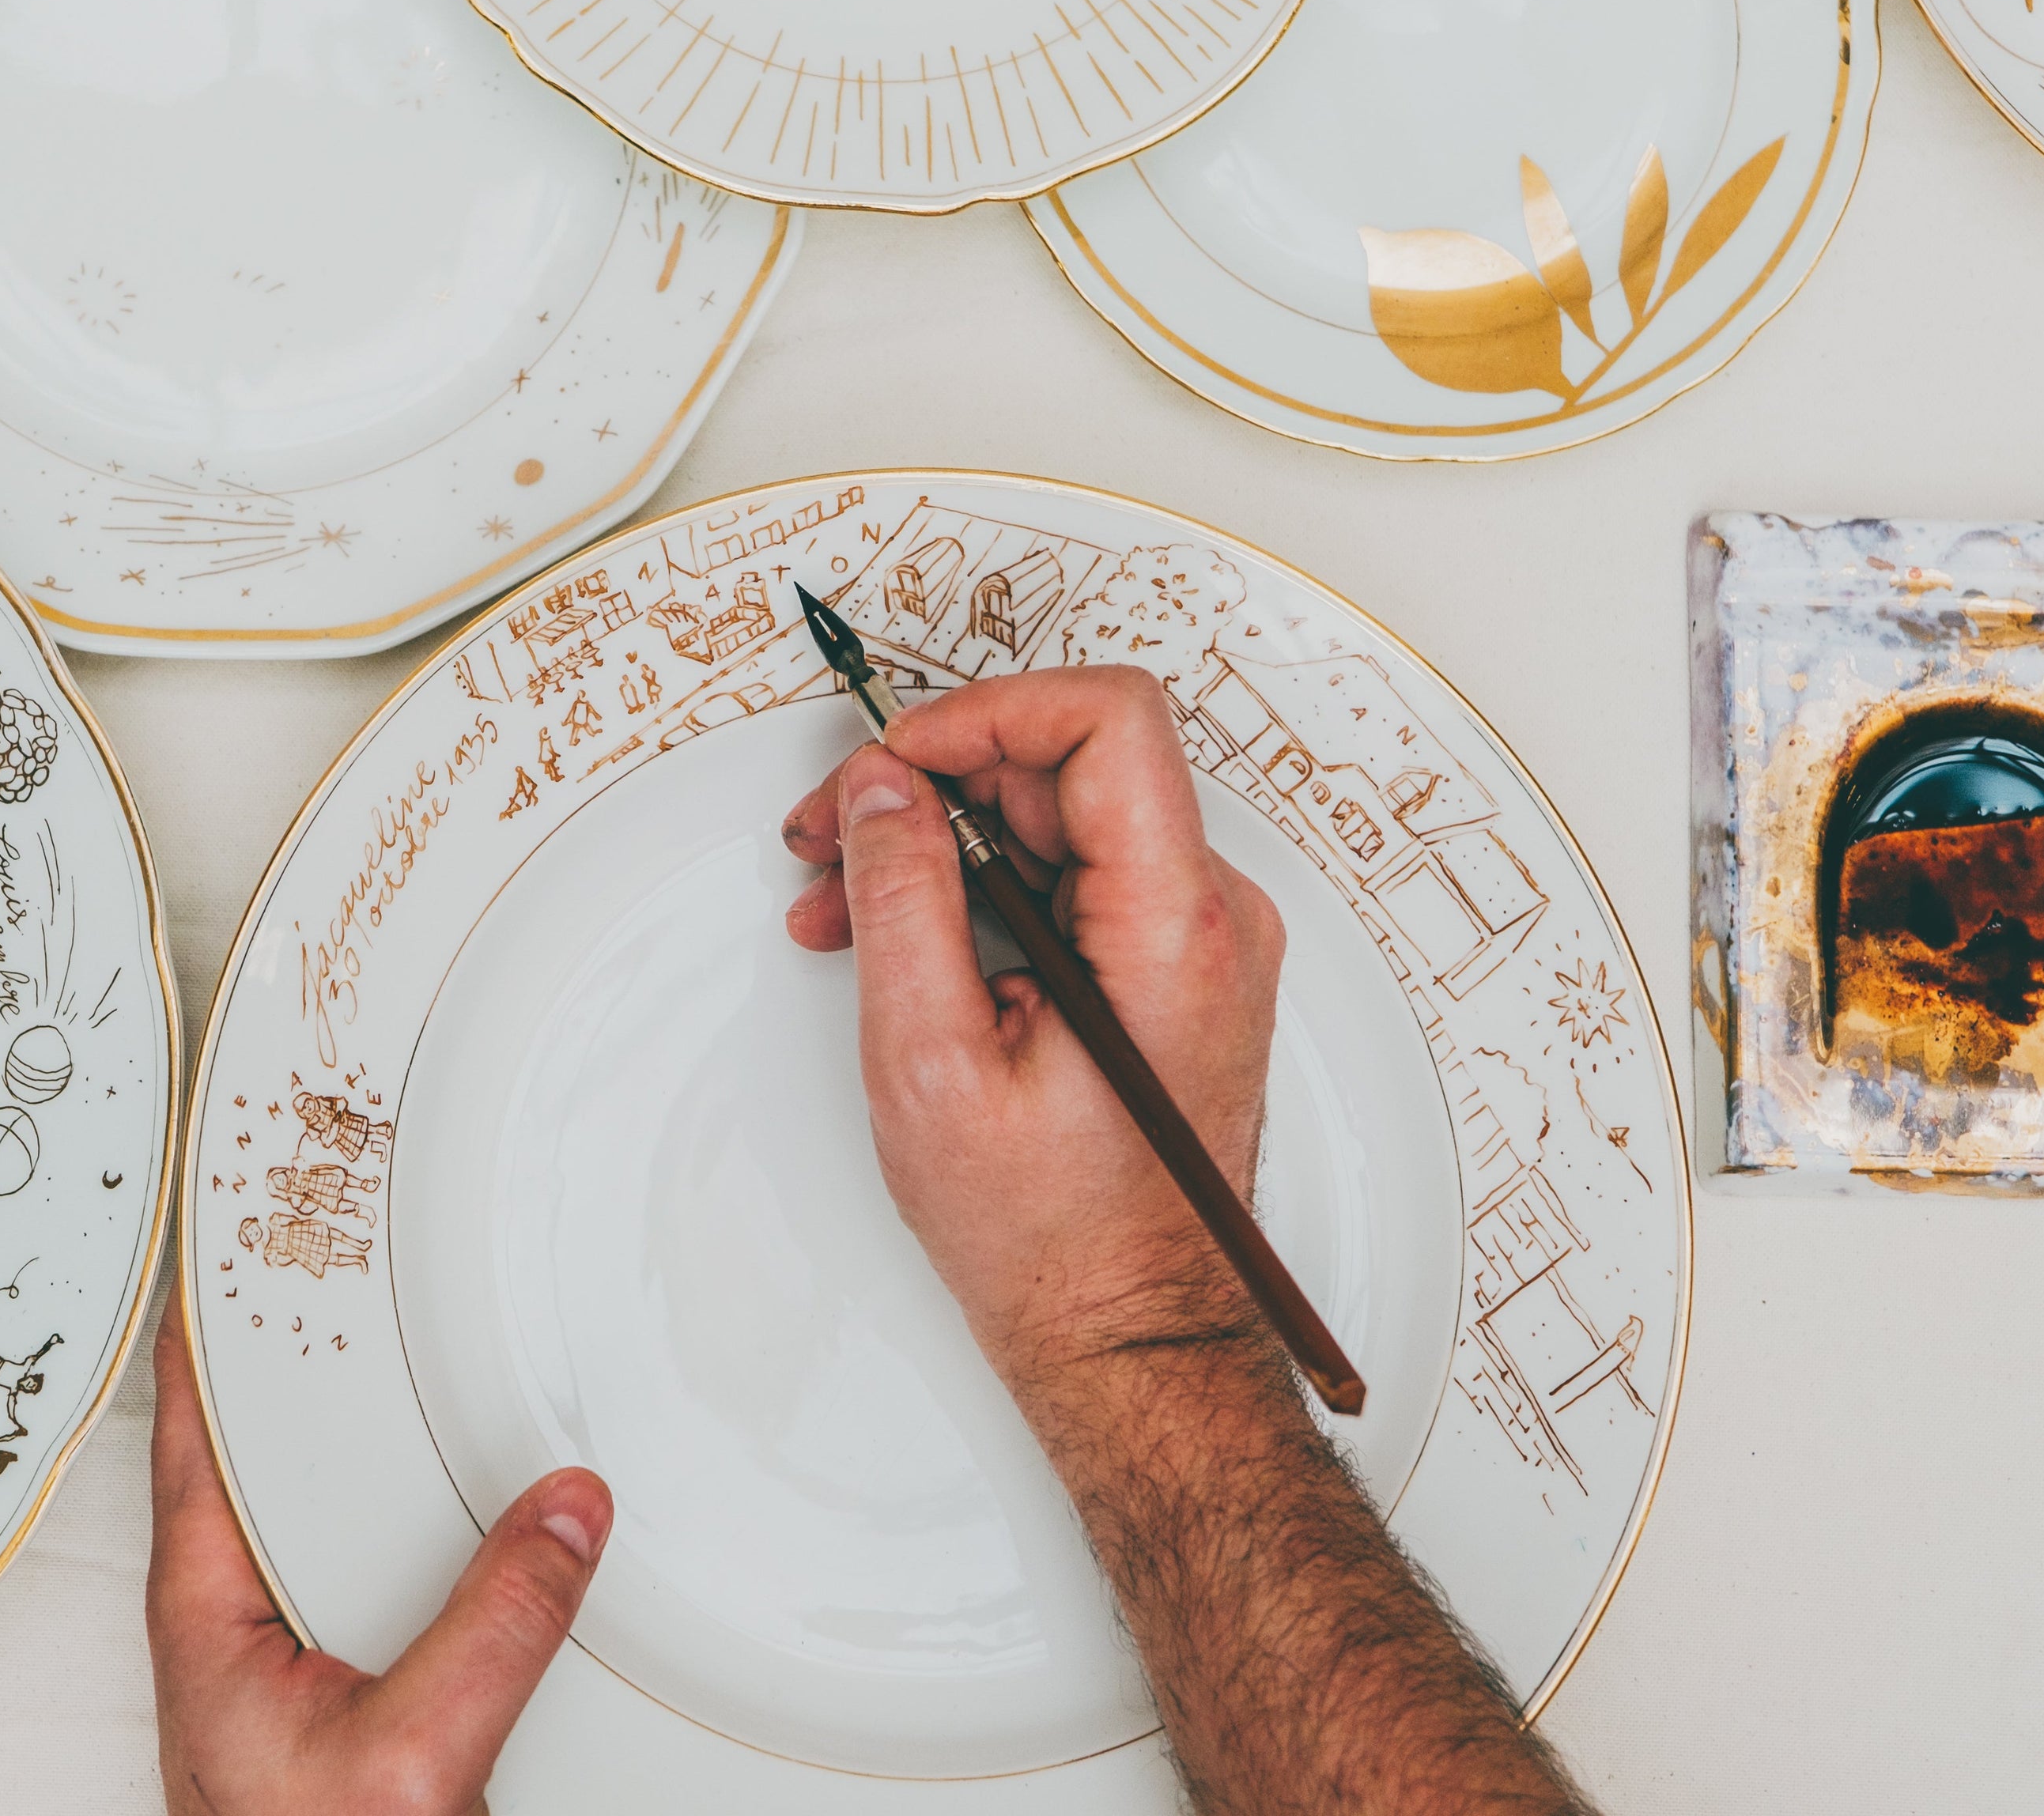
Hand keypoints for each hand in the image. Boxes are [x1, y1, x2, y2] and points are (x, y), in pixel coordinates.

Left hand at [147, 1300, 612, 1815]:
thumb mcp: (410, 1757)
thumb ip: (494, 1630)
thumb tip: (567, 1511)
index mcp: (214, 1614)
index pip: (197, 1434)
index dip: (210, 1330)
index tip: (237, 1238)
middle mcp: (249, 1617)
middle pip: (275, 1449)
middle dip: (317, 1352)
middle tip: (361, 1251)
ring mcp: (303, 1646)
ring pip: (340, 1499)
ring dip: (384, 1426)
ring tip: (437, 1336)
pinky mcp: (362, 1673)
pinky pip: (396, 1548)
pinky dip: (432, 1491)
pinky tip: (485, 1468)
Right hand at [781, 665, 1284, 1396]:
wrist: (1130, 1331)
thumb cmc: (1055, 1238)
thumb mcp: (934, 1063)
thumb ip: (904, 900)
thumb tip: (884, 789)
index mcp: (1175, 925)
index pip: (1107, 718)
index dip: (985, 712)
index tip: (895, 756)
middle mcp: (1210, 913)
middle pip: (1070, 760)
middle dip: (936, 778)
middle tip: (833, 831)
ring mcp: (1197, 937)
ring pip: (1060, 815)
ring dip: (945, 838)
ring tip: (845, 900)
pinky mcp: (1170, 963)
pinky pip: (1074, 874)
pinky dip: (983, 886)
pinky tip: (904, 933)